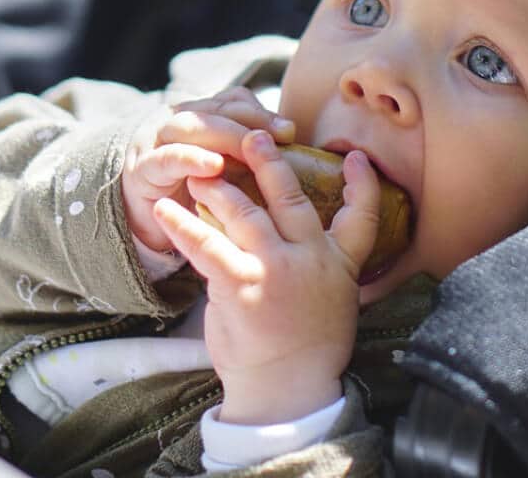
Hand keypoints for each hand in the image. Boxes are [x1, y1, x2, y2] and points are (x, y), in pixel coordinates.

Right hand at [122, 87, 294, 250]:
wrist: (150, 226)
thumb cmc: (195, 194)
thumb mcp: (227, 171)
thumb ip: (250, 153)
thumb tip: (292, 142)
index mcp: (198, 115)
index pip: (233, 101)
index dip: (261, 112)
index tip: (290, 131)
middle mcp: (175, 119)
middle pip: (215, 109)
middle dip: (250, 121)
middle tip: (280, 137)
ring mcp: (155, 140)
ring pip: (192, 126)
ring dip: (225, 135)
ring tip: (252, 148)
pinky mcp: (142, 168)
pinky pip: (168, 158)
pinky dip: (192, 159)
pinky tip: (215, 166)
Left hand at [154, 130, 380, 424]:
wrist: (287, 391)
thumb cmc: (305, 349)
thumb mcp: (332, 304)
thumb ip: (320, 267)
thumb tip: (296, 240)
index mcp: (338, 265)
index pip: (360, 217)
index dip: (361, 185)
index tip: (356, 157)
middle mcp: (311, 260)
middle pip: (291, 198)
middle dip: (270, 163)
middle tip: (253, 137)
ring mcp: (277, 269)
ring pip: (247, 214)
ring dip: (221, 188)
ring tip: (201, 171)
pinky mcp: (243, 285)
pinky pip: (207, 245)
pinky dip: (183, 225)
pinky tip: (165, 210)